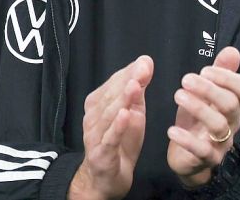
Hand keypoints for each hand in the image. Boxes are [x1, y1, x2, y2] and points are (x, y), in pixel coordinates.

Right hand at [68, 56, 152, 199]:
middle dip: (127, 81)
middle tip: (143, 69)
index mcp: (99, 103)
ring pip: (109, 115)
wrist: (109, 177)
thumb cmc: (121, 140)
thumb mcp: (134, 111)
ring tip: (134, 86)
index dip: (129, 72)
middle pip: (110, 96)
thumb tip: (145, 62)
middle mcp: (93, 117)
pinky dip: (117, 127)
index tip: (145, 62)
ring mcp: (95, 135)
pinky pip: (109, 139)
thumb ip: (138, 89)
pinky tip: (125, 115)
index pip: (114, 83)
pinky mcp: (101, 154)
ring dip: (121, 99)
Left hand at [167, 47, 239, 187]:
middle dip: (209, 89)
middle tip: (186, 79)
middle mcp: (232, 122)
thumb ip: (219, 73)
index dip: (227, 77)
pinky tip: (172, 130)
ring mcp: (222, 142)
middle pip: (231, 104)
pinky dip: (187, 140)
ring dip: (198, 108)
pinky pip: (201, 150)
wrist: (190, 159)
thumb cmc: (198, 121)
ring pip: (218, 125)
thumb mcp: (206, 95)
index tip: (204, 70)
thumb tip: (232, 51)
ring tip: (177, 96)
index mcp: (234, 104)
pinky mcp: (208, 159)